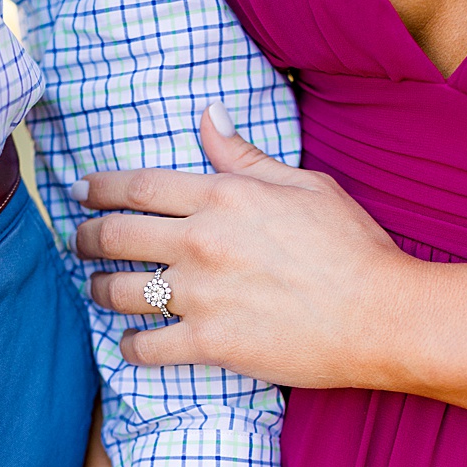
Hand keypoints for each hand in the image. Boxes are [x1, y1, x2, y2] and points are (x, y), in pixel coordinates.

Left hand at [72, 105, 466, 445]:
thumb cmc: (355, 248)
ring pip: (118, 290)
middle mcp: (200, 241)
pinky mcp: (209, 344)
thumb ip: (247, 157)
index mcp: (223, 196)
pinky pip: (145, 347)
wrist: (384, 315)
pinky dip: (130, 347)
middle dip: (88, 238)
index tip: (82, 192)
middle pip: (115, 235)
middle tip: (82, 243)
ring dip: (102, 290)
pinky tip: (131, 344)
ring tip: (102, 291)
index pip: (137, 186)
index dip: (100, 188)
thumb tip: (206, 120)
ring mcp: (200, 295)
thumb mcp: (307, 186)